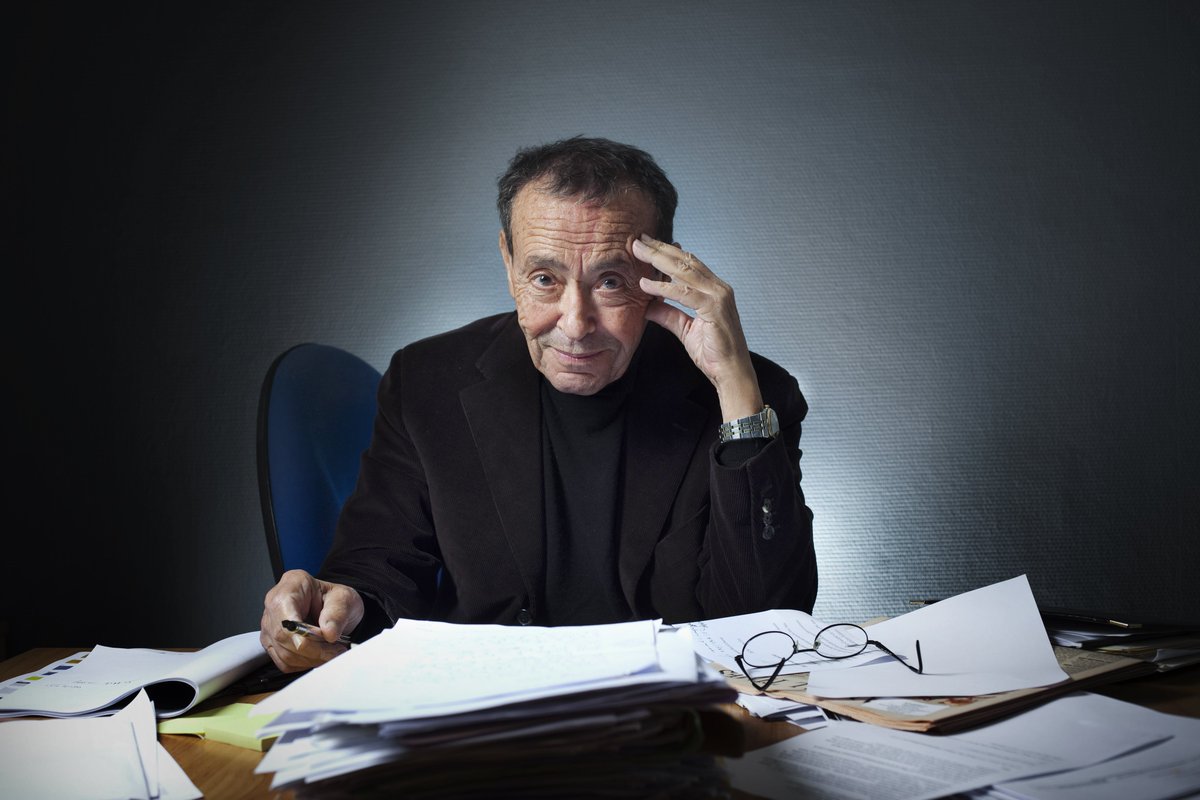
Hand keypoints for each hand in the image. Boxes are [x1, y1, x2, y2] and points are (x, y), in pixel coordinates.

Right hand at [259, 569, 363, 672]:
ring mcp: (270, 625)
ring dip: (311, 659)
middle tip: (335, 650)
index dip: (300, 633)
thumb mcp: (345, 598)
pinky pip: (285, 662)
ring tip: (331, 652)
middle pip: (283, 636)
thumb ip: (337, 613)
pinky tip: (319, 656)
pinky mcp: (273, 643)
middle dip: (312, 649)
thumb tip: (328, 633)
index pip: (286, 614)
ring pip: (284, 653)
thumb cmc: (335, 599)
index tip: (321, 641)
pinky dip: (304, 664)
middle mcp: (275, 605)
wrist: (335, 608)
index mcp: (291, 585)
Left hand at [632, 234, 762, 419]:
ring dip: (659, 260)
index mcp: (713, 290)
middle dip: (660, 249)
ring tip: (638, 252)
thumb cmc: (714, 353)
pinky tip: (646, 284)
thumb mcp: (685, 330)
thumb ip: (668, 315)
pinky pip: (684, 293)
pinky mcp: (715, 309)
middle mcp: (718, 288)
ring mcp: (719, 296)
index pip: (688, 264)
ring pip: (685, 271)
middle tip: (638, 240)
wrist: (731, 373)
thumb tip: (648, 306)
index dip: (667, 253)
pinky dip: (663, 288)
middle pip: (685, 261)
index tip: (647, 245)